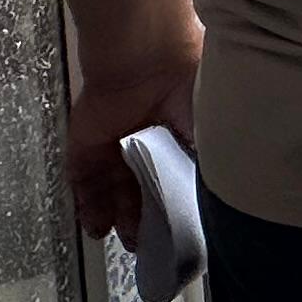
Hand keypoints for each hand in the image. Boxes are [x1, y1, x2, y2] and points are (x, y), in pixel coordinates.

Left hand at [62, 11, 201, 241]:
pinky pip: (82, 179)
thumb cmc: (189, 89)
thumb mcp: (211, 131)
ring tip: (126, 240)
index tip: (177, 230)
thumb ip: (207, 165)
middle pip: (139, 186)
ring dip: (116, 214)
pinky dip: (87, 204)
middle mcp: (143, 137)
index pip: (170, 174)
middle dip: (143, 216)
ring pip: (110, 187)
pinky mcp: (84, 144)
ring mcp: (112, 141)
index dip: (172, 202)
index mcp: (176, 130)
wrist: (147, 57)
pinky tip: (95, 226)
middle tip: (148, 244)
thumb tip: (219, 199)